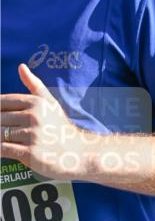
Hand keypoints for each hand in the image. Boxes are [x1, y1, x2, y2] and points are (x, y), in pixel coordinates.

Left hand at [0, 64, 86, 179]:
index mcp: (35, 103)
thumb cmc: (62, 128)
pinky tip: (2, 151)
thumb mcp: (51, 103)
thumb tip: (21, 66)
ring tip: (4, 138)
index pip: (2, 102)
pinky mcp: (31, 154)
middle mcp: (34, 117)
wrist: (81, 153)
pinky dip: (0, 151)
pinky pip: (4, 149)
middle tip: (4, 128)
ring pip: (0, 134)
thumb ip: (34, 85)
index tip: (2, 118)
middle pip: (0, 119)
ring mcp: (33, 136)